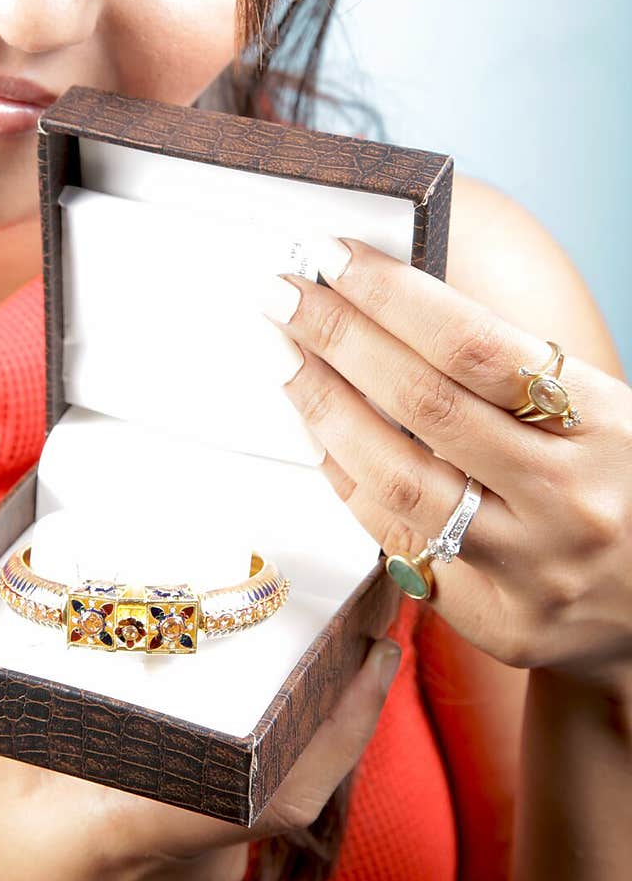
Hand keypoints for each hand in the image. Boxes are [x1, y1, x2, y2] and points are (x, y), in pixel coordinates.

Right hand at [0, 633, 400, 880]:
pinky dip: (263, 745)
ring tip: (321, 639)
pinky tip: (252, 698)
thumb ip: (36, 688)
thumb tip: (46, 599)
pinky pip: (247, 797)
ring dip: (302, 719)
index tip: (378, 658)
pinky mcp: (199, 873)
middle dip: (337, 697)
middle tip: (365, 615)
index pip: (277, 789)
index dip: (342, 726)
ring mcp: (206, 874)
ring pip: (273, 783)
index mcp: (151, 830)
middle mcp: (200, 859)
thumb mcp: (0, 769)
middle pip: (292, 771)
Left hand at [269, 237, 631, 686]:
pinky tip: (321, 438)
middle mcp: (567, 498)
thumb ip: (508, 371)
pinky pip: (397, 544)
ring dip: (325, 411)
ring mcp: (531, 568)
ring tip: (288, 361)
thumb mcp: (598, 411)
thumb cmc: (622, 482)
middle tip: (282, 295)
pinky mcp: (498, 621)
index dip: (392, 296)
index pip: (475, 345)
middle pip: (424, 404)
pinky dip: (349, 483)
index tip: (333, 258)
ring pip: (397, 482)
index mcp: (604, 424)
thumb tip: (385, 301)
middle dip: (339, 339)